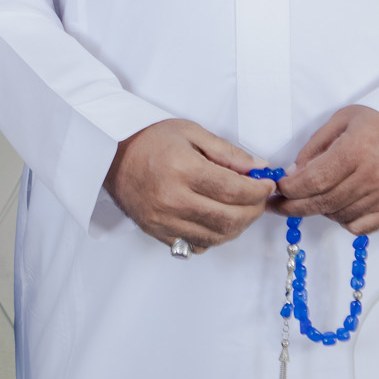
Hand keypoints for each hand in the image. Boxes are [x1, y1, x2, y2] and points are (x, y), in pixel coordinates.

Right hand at [104, 118, 275, 252]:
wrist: (111, 156)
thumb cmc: (149, 140)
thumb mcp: (191, 132)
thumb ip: (227, 152)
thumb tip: (258, 167)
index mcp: (183, 170)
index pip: (234, 190)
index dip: (258, 190)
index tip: (267, 184)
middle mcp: (173, 199)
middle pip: (229, 219)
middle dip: (254, 211)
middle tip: (259, 199)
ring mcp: (164, 221)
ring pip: (217, 237)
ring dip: (238, 226)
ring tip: (242, 209)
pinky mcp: (158, 234)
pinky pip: (197, 246)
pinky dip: (215, 237)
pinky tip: (217, 220)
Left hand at [273, 105, 378, 233]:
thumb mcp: (342, 120)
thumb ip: (315, 147)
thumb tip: (293, 174)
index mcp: (357, 150)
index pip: (314, 180)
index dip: (291, 189)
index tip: (278, 190)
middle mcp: (371, 176)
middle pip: (323, 202)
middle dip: (293, 207)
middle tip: (277, 206)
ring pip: (338, 216)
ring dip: (318, 210)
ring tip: (311, 199)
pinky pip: (359, 227)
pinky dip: (342, 221)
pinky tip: (336, 207)